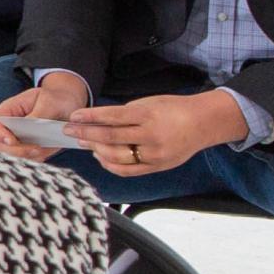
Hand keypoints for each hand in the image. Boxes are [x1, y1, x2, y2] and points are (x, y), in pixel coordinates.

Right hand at [0, 71, 89, 159]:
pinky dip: (38, 158)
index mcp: (9, 109)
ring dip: (29, 155)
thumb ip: (38, 115)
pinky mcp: (29, 149)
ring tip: (47, 147)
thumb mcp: (50, 102)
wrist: (69, 105)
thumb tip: (30, 130)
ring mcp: (18, 139)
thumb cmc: (57, 98)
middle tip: (37, 149)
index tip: (12, 140)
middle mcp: (10, 126)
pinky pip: (28, 160)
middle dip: (16, 150)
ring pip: (12, 155)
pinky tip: (51, 147)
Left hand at [67, 90, 243, 178]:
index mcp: (148, 115)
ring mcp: (155, 154)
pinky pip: (127, 170)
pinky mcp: (157, 167)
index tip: (73, 116)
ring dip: (95, 149)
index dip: (89, 118)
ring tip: (83, 142)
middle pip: (110, 137)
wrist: (203, 123)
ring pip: (116, 156)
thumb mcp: (149, 103)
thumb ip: (124, 114)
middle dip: (86, 134)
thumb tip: (96, 122)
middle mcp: (151, 136)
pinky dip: (110, 164)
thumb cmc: (173, 109)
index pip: (112, 117)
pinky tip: (99, 156)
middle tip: (69, 130)